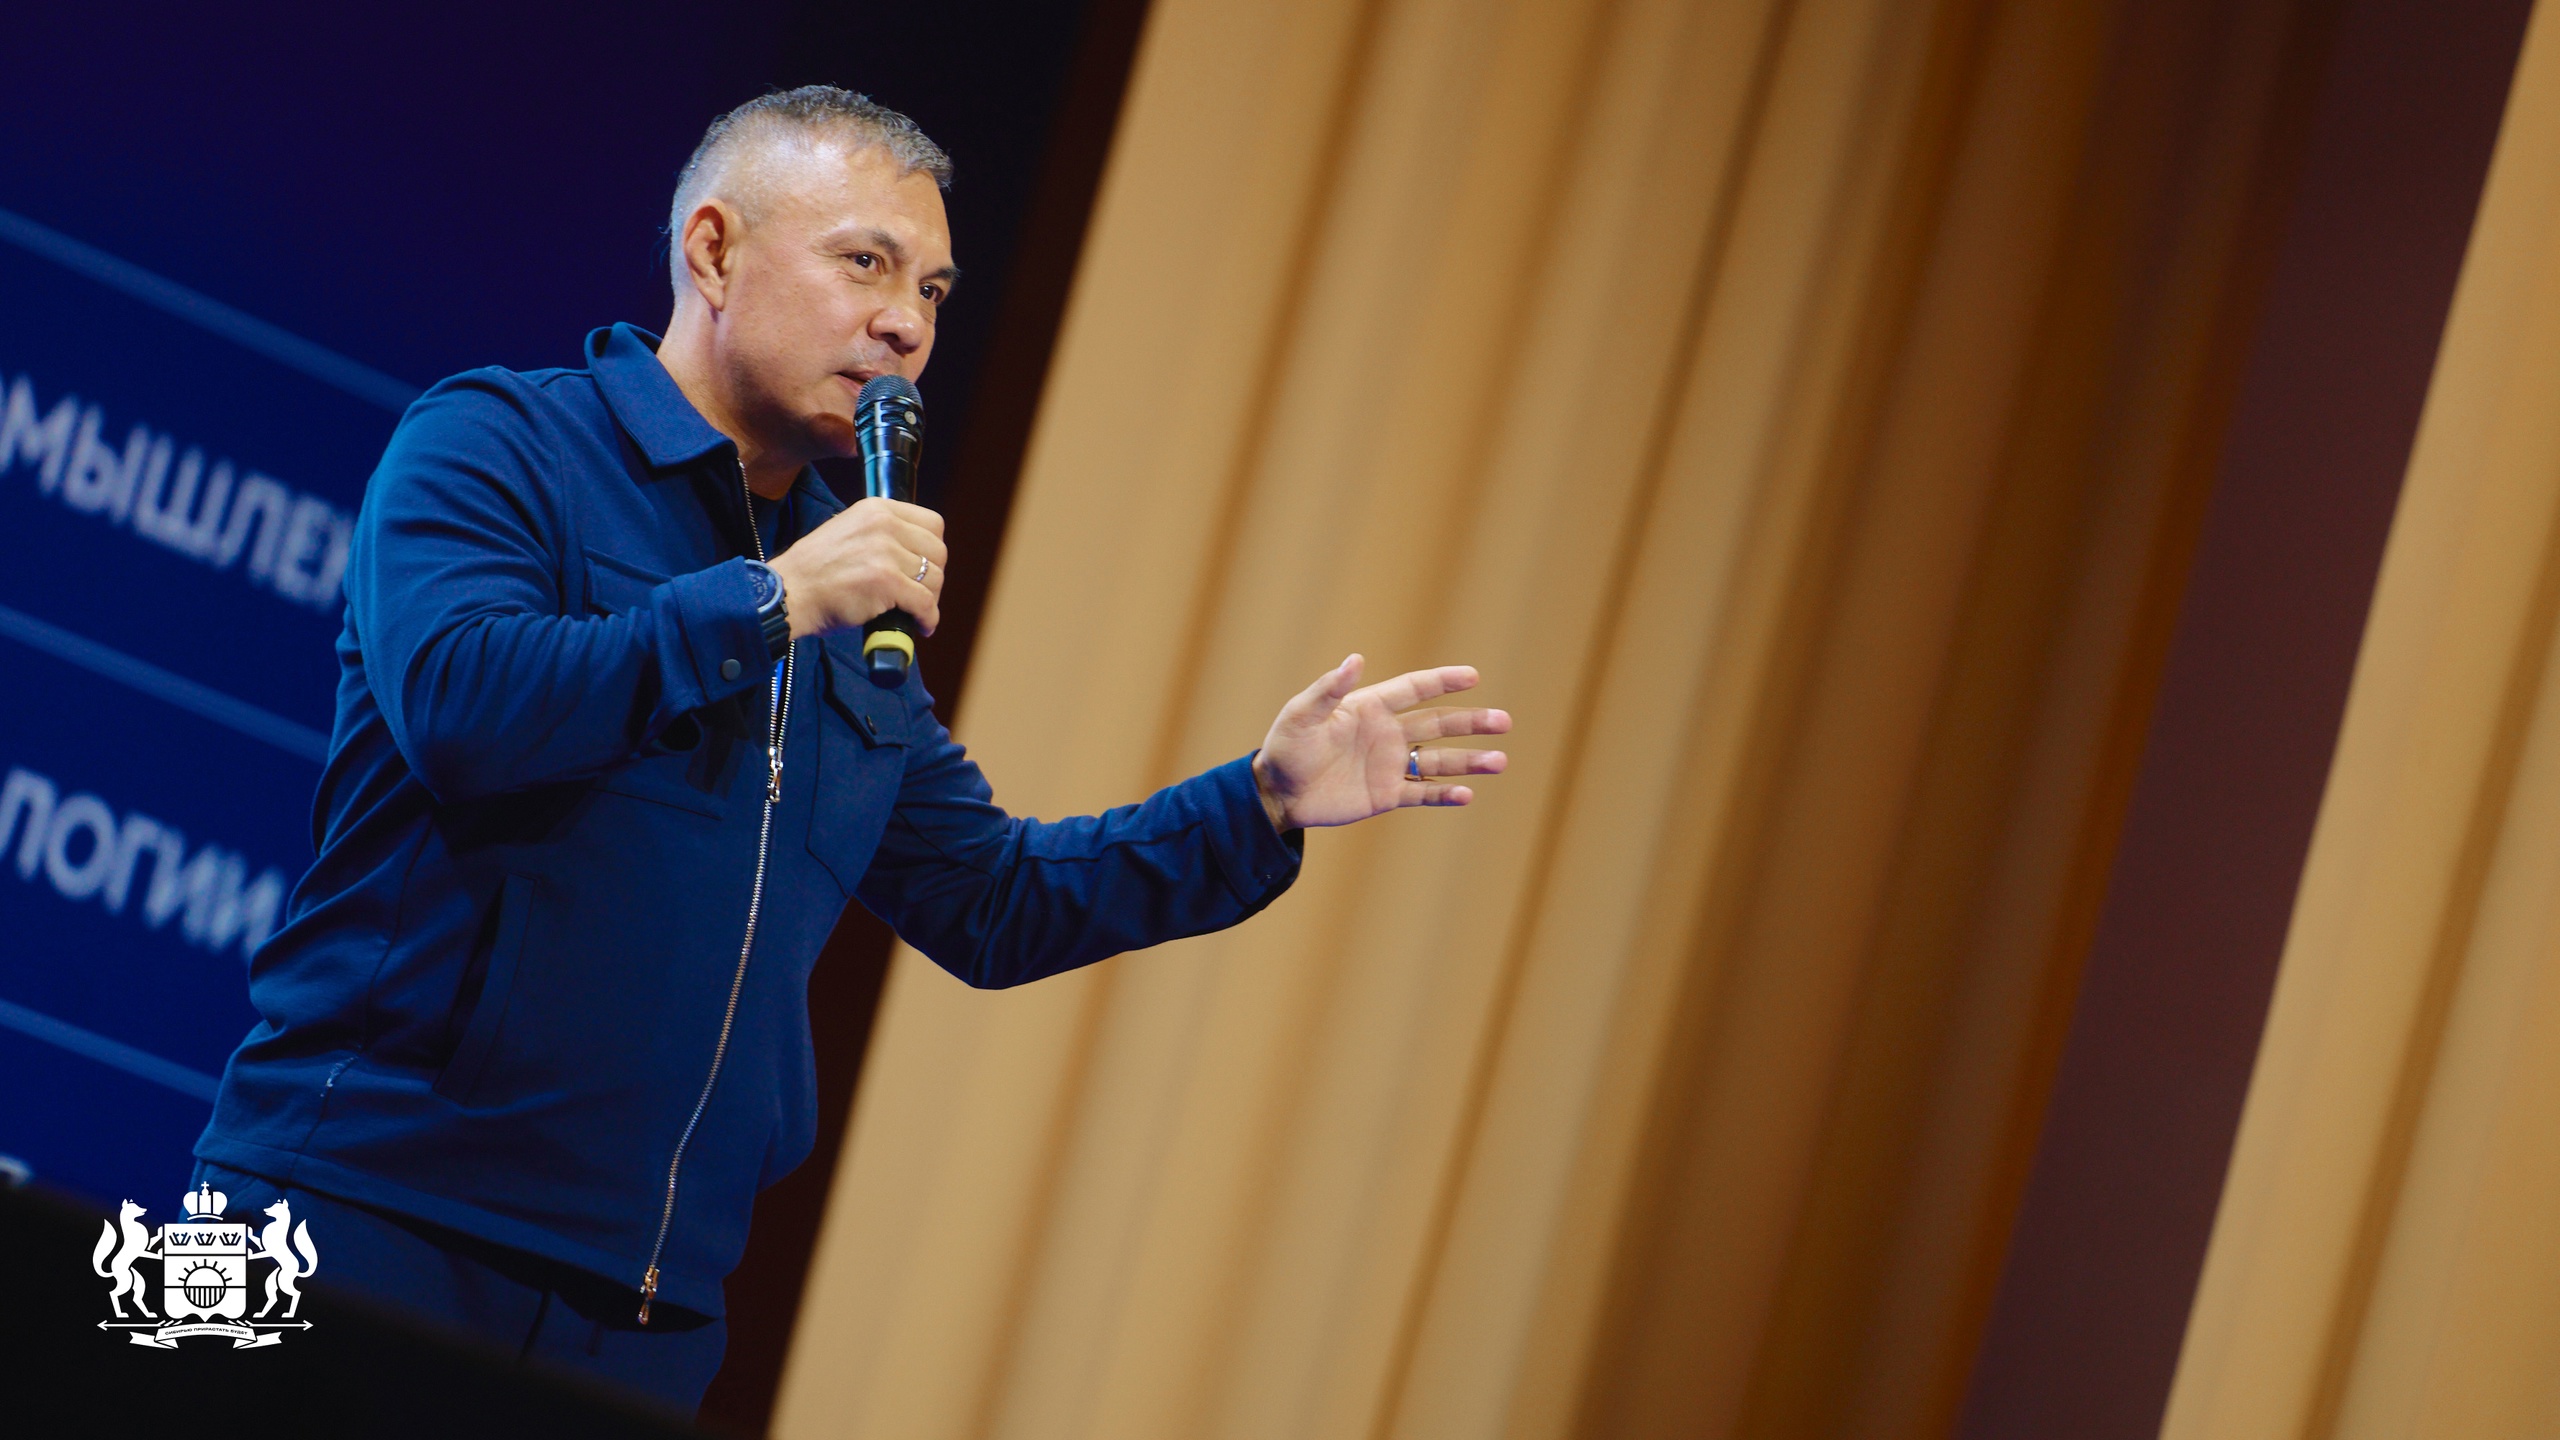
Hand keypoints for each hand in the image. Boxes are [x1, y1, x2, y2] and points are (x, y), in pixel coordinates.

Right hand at [766, 497, 946, 639]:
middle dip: (934, 577)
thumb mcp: (849, 531)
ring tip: (916, 611)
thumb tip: (915, 552)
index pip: (933, 523)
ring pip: (935, 578)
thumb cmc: (815, 571)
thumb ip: (881, 534)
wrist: (788, 593)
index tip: (924, 567)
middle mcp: (884, 524)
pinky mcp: (886, 581)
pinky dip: (927, 619)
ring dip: (930, 599)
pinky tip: (921, 627)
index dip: (933, 549)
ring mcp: (885, 552)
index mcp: (877, 509)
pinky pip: (925, 603)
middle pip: (938, 551)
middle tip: (921, 594)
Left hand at [1251, 655, 1509, 829]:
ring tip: (1499, 761)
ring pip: (1438, 760)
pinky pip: (1421, 793)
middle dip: (1471, 722)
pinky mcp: (1386, 795)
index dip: (1443, 681)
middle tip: (1503, 722)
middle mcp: (1387, 734)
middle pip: (1438, 724)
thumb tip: (1356, 658)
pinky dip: (1444, 794)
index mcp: (1370, 708)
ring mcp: (1389, 765)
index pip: (1415, 689)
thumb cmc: (1285, 748)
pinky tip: (1466, 794)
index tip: (1473, 676)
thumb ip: (1329, 689)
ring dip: (1469, 761)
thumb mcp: (1301, 715)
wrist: (1276, 793)